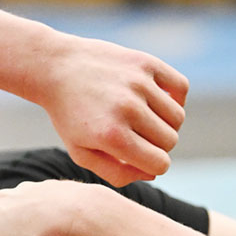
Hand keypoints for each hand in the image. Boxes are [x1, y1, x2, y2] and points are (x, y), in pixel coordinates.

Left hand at [37, 34, 187, 184]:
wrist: (54, 67)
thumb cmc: (69, 114)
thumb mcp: (81, 152)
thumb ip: (116, 172)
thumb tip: (152, 173)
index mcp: (112, 136)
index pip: (160, 164)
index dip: (152, 165)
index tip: (138, 156)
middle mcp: (128, 108)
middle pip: (170, 141)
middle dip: (156, 144)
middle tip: (135, 135)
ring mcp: (138, 83)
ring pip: (177, 117)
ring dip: (164, 122)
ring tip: (142, 118)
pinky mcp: (145, 62)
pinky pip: (181, 86)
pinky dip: (175, 96)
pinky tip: (155, 100)